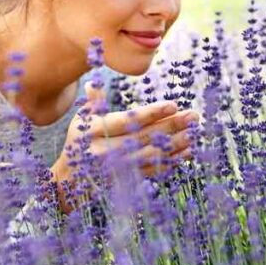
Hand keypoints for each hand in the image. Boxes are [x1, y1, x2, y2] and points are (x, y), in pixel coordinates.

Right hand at [50, 82, 199, 212]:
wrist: (71, 178)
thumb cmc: (81, 140)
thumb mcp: (82, 120)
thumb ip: (93, 102)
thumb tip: (94, 84)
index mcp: (94, 131)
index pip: (127, 121)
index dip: (151, 113)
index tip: (173, 105)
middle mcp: (105, 151)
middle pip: (143, 137)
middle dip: (171, 126)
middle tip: (193, 116)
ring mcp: (117, 169)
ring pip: (151, 155)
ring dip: (175, 145)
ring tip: (194, 134)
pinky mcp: (126, 181)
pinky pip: (153, 170)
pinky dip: (171, 162)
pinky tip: (187, 152)